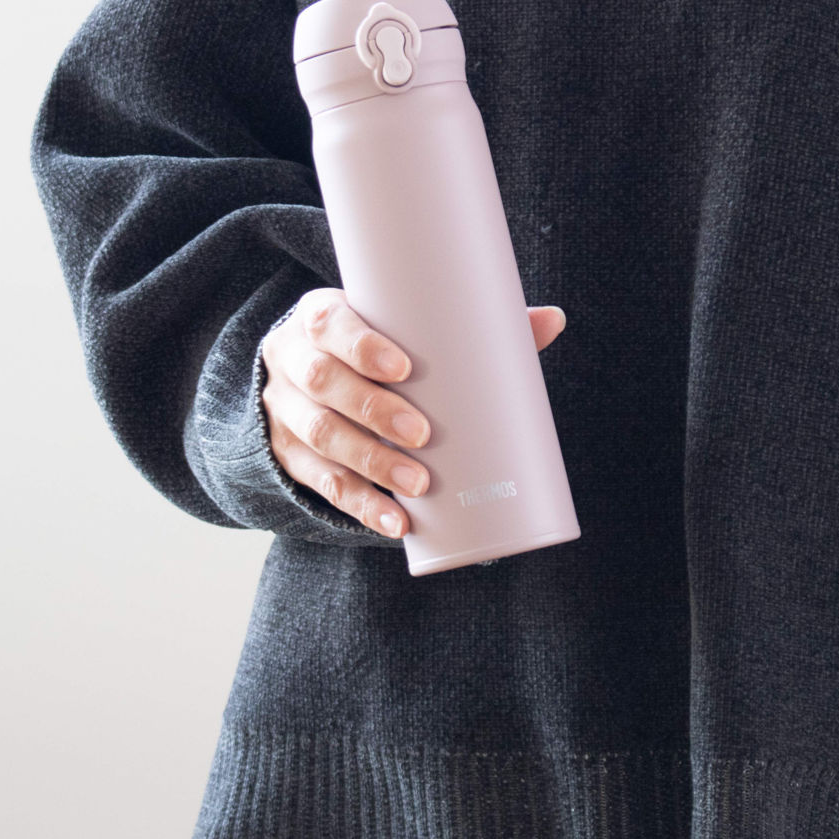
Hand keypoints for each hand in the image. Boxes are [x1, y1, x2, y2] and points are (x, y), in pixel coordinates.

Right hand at [259, 287, 567, 538]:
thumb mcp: (399, 326)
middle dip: (373, 411)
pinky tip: (393, 521)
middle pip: (323, 384)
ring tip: (417, 486)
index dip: (359, 345)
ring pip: (320, 436)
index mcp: (321, 317)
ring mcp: (285, 410)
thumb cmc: (374, 342)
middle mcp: (294, 360)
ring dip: (370, 464)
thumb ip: (469, 326)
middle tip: (423, 435)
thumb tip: (553, 319)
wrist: (304, 371)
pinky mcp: (290, 454)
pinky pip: (320, 482)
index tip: (404, 366)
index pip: (328, 323)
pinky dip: (359, 504)